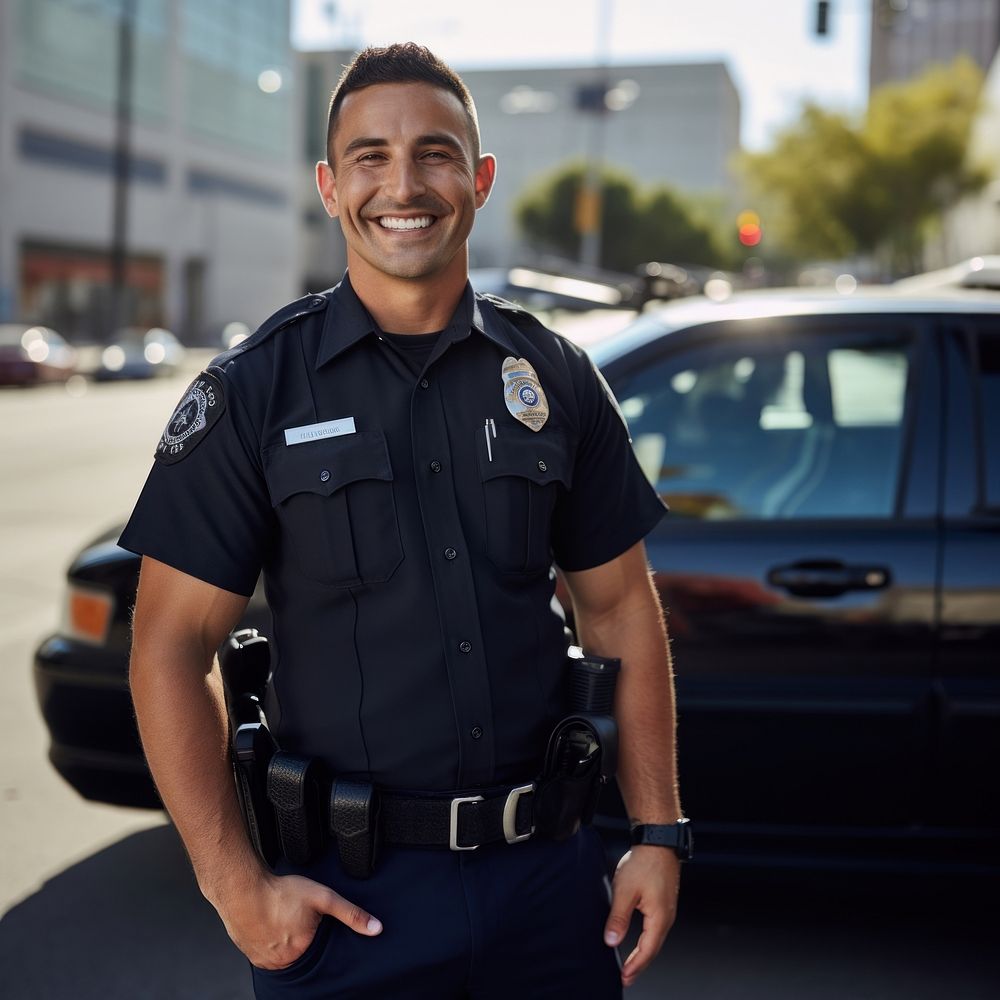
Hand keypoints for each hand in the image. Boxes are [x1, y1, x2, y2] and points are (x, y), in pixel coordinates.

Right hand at [215, 869, 382, 970]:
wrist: (242, 888)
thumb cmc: (280, 892)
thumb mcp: (323, 897)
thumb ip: (350, 913)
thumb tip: (376, 928)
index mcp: (304, 951)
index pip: (321, 952)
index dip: (319, 935)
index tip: (312, 924)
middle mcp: (285, 962)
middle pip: (303, 954)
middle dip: (303, 939)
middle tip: (296, 920)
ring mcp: (267, 962)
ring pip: (285, 955)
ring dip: (287, 943)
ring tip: (284, 921)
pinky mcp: (252, 957)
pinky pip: (268, 955)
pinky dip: (272, 944)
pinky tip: (272, 927)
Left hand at [603, 846, 679, 987]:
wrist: (658, 842)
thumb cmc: (644, 863)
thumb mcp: (625, 891)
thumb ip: (618, 918)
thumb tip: (611, 941)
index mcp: (659, 918)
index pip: (647, 950)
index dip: (635, 966)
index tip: (624, 977)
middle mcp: (667, 917)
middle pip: (653, 948)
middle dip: (639, 965)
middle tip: (626, 977)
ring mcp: (667, 910)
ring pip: (654, 939)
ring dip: (643, 953)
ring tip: (630, 965)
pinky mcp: (663, 902)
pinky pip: (655, 929)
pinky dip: (646, 940)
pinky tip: (638, 941)